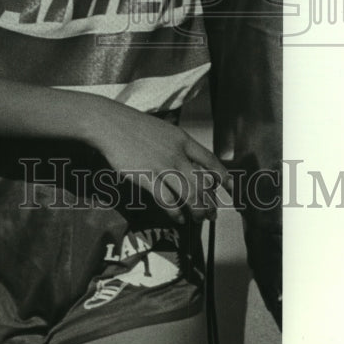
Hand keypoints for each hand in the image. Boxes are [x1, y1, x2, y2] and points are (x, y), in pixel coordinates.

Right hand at [89, 98, 231, 224]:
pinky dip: (176, 213)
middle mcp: (177, 154)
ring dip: (197, 210)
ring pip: (189, 195)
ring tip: (200, 219)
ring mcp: (162, 166)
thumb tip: (192, 164)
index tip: (232, 188)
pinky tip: (178, 218)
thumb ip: (179, 146)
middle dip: (211, 202)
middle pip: (202, 183)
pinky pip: (167, 201)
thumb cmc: (136, 126)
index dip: (223, 176)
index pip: (210, 160)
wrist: (111, 125)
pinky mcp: (147, 178)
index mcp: (183, 140)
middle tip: (213, 214)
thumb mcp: (165, 130)